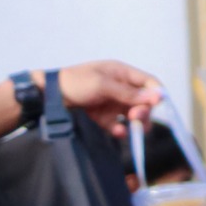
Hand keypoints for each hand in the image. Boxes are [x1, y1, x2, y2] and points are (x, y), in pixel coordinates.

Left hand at [51, 61, 165, 139]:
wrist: (49, 96)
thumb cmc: (75, 82)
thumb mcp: (103, 85)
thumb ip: (129, 93)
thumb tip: (156, 98)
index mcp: (121, 73)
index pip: (148, 82)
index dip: (156, 94)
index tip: (156, 106)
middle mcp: (120, 87)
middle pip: (144, 101)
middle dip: (144, 111)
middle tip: (136, 118)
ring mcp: (113, 102)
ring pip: (134, 115)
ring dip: (135, 123)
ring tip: (129, 127)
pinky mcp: (104, 116)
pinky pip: (119, 124)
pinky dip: (121, 129)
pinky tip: (117, 132)